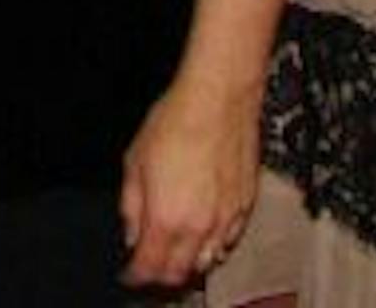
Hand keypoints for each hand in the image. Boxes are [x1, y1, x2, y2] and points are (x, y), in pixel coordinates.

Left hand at [118, 76, 258, 289]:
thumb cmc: (174, 122)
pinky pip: (229, 241)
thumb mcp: (135, 161)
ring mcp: (226, 220)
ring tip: (176, 249)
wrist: (219, 99)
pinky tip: (204, 232)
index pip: (149, 268)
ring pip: (207, 261)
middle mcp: (198, 228)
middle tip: (150, 264)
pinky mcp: (245, 207)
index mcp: (165, 219)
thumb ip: (131, 205)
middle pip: (179, 273)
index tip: (129, 273)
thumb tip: (132, 234)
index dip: (136, 276)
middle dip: (161, 274)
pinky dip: (214, 245)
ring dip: (189, 262)